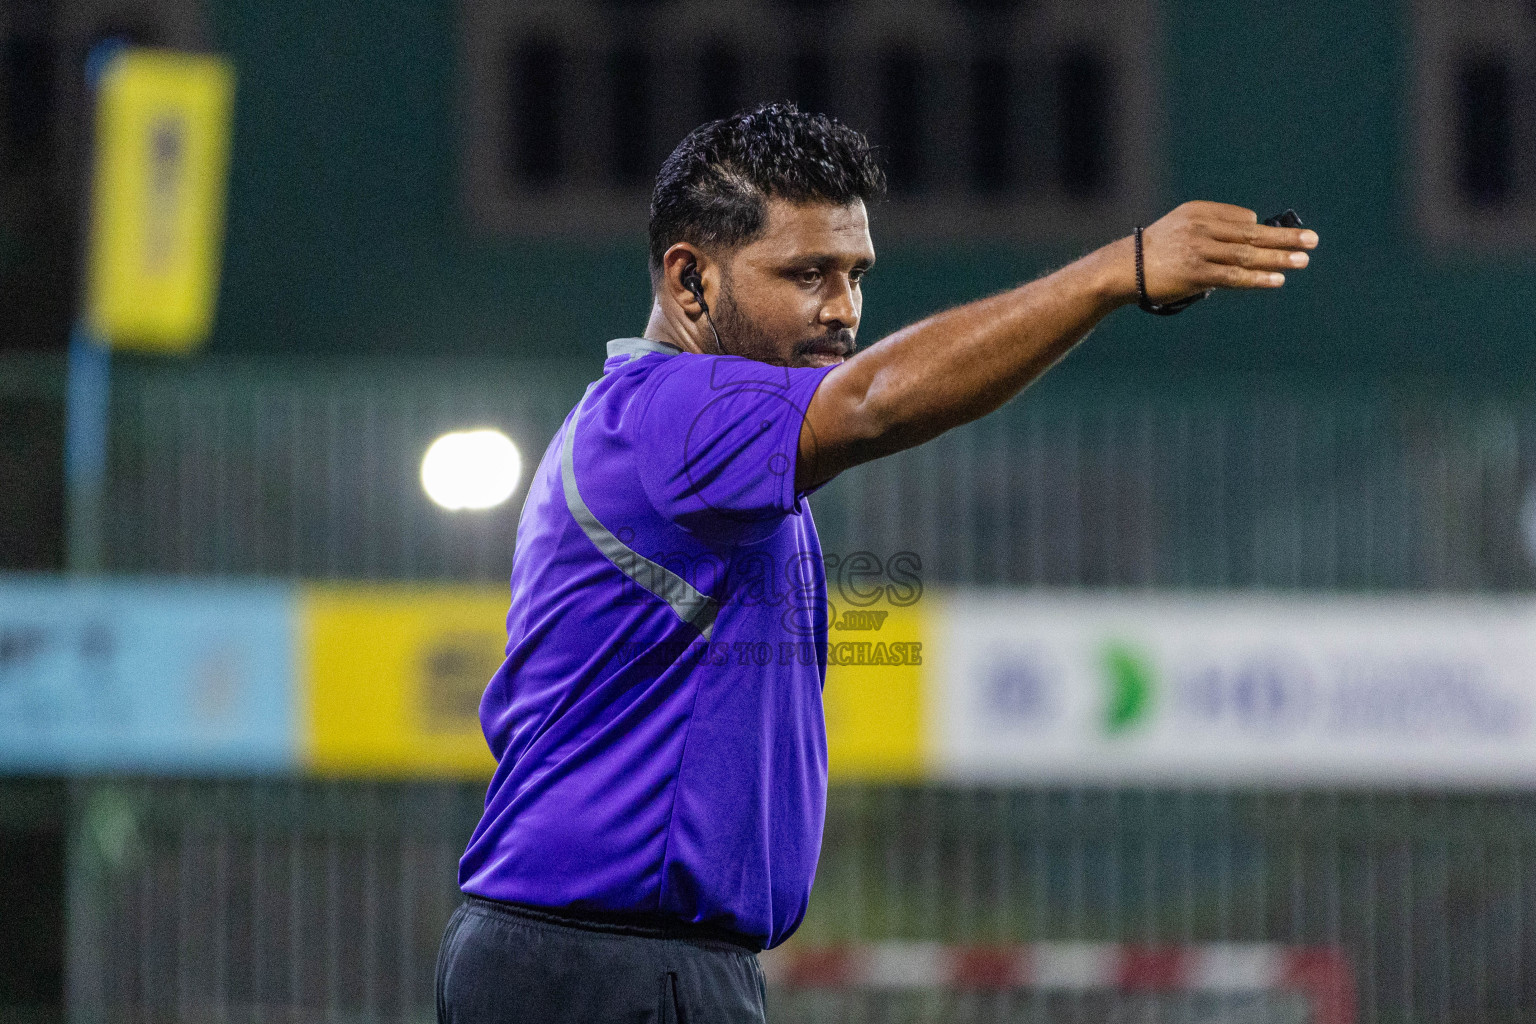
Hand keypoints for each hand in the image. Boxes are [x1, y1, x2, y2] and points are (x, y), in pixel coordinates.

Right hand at [1103, 201, 1319, 305]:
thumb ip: (1213, 229)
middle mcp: (1200, 228)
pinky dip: (1257, 277)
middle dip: (1284, 237)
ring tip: (1303, 260)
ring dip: (1278, 257)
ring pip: (1246, 254)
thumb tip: (1252, 234)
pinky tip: (1277, 279)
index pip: (1241, 219)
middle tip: (1312, 240)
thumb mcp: (1180, 228)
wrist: (1123, 269)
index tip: (1285, 238)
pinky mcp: (1195, 274)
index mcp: (1198, 212)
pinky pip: (1234, 276)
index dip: (1262, 230)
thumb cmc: (1155, 252)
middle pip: (1251, 233)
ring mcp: (1198, 251)